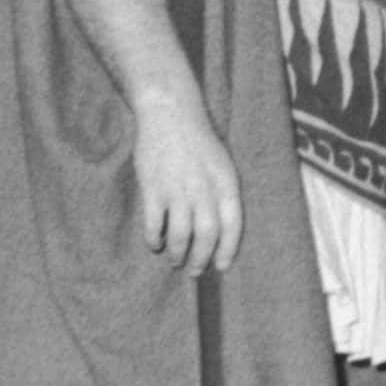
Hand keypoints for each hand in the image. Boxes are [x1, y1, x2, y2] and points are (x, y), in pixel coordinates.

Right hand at [131, 91, 242, 274]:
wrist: (170, 114)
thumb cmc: (198, 142)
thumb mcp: (222, 165)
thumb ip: (222, 194)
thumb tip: (220, 229)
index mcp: (226, 183)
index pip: (232, 225)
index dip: (228, 249)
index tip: (222, 266)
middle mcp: (204, 189)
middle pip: (207, 234)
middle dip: (201, 258)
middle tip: (196, 271)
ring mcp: (178, 189)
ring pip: (181, 234)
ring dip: (178, 253)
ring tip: (175, 261)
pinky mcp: (153, 188)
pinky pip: (155, 224)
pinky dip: (154, 239)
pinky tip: (155, 244)